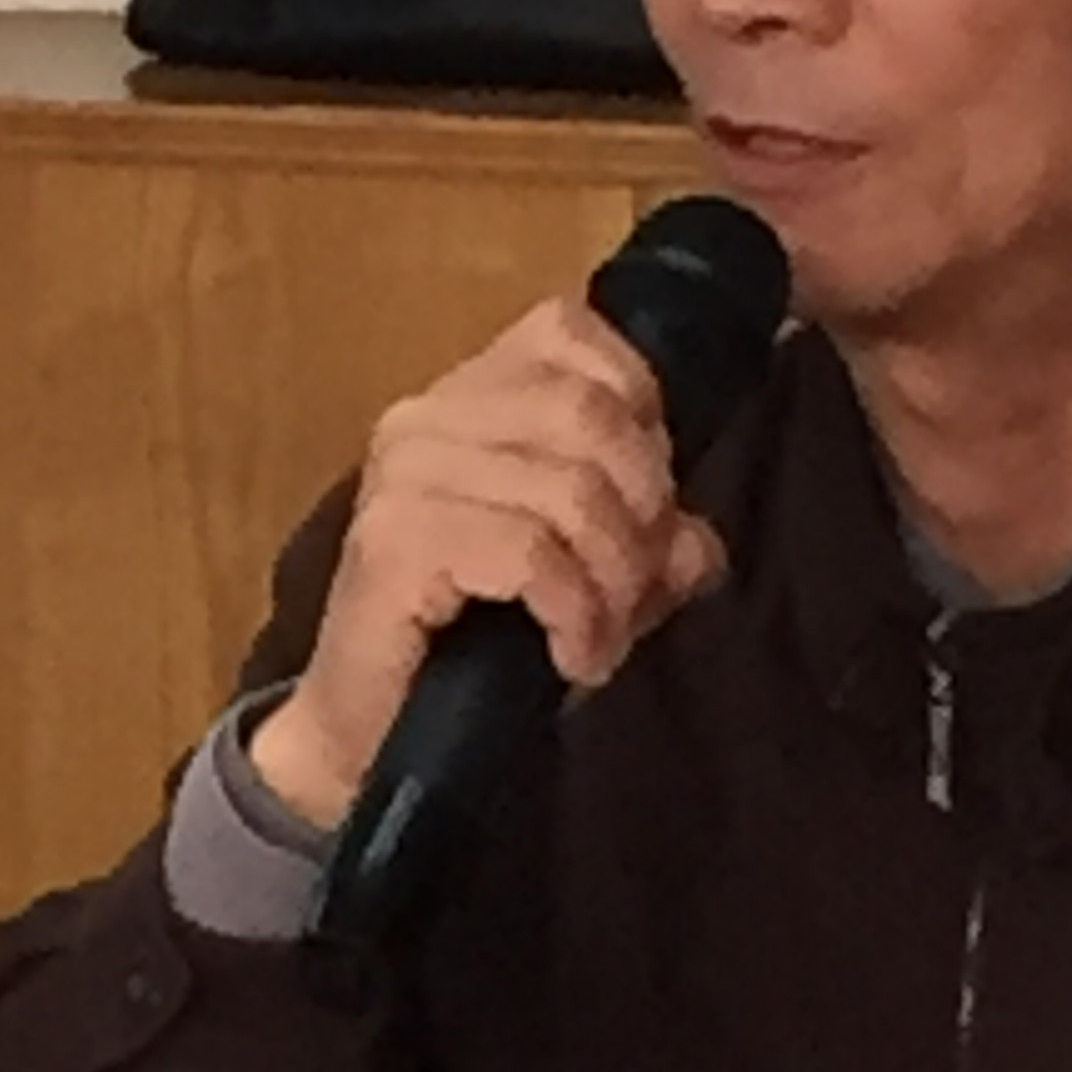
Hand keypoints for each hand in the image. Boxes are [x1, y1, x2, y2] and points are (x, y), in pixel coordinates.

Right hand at [249, 298, 725, 830]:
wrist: (374, 736)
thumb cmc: (476, 646)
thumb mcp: (590, 580)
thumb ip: (650, 544)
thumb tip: (697, 544)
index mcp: (467, 396)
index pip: (571, 334)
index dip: (638, 411)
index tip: (647, 500)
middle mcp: (426, 416)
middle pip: (590, 414)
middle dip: (641, 512)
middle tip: (636, 590)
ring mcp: (403, 473)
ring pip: (571, 489)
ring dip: (614, 581)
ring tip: (601, 638)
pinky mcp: (395, 541)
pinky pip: (532, 553)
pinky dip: (576, 614)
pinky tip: (574, 659)